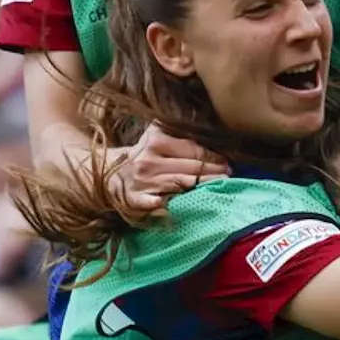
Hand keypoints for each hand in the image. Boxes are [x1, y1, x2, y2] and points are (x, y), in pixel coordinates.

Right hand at [114, 123, 229, 212]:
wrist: (110, 171)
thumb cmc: (143, 154)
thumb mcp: (157, 136)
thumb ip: (180, 136)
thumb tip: (212, 139)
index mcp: (156, 142)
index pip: (193, 150)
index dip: (214, 157)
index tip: (228, 162)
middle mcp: (150, 160)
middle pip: (191, 168)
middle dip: (214, 172)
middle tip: (230, 174)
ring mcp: (143, 181)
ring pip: (180, 184)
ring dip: (202, 186)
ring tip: (221, 184)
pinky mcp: (135, 199)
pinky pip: (151, 203)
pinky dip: (160, 204)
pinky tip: (170, 204)